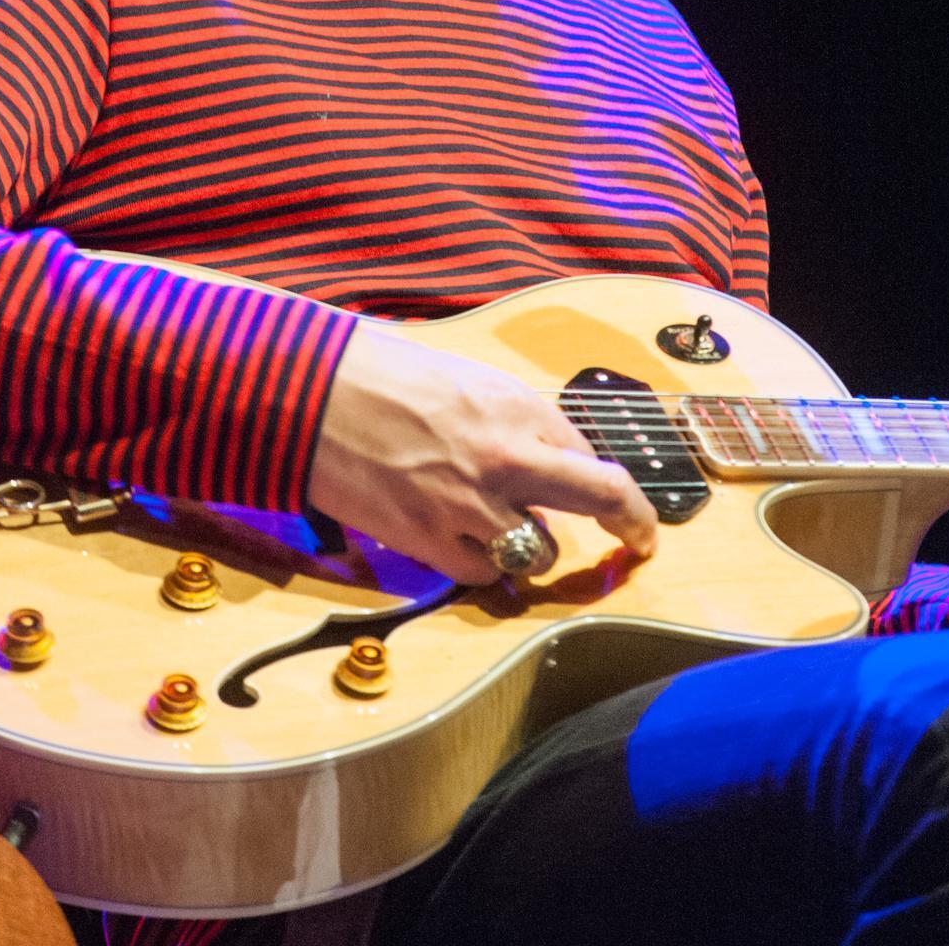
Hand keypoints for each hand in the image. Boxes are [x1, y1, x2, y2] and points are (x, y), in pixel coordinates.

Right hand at [308, 321, 657, 583]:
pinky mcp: (429, 540)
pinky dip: (478, 567)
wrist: (309, 395)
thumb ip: (509, 418)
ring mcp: (470, 502)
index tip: (605, 492)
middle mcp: (506, 453)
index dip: (591, 473)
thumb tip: (540, 453)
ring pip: (539, 552)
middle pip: (603, 496)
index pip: (586, 450)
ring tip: (499, 533)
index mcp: (515, 403)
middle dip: (633, 522)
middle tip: (640, 539)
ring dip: (529, 548)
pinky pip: (480, 574)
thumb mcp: (462, 378)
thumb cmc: (378, 374)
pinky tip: (459, 546)